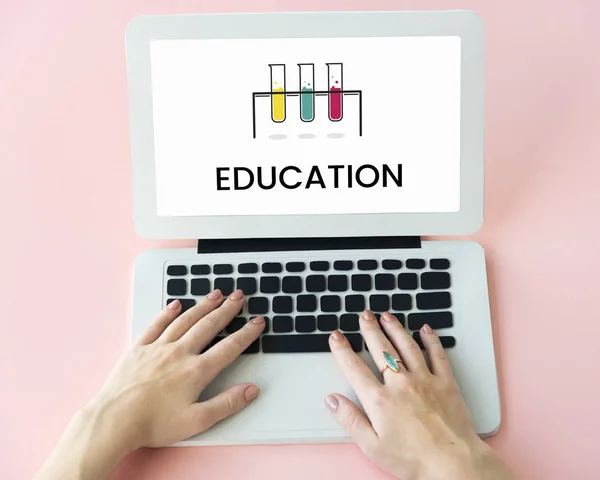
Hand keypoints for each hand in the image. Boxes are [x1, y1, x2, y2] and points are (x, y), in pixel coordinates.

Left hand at [36, 289, 264, 479]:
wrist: (114, 421)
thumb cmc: (152, 424)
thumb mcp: (196, 421)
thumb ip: (226, 404)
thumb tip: (250, 390)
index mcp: (196, 371)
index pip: (229, 347)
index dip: (246, 333)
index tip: (257, 322)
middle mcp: (179, 353)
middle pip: (209, 326)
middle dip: (227, 310)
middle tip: (239, 297)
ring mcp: (158, 348)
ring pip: (186, 320)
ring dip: (203, 305)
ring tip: (216, 294)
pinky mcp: (139, 348)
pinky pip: (157, 324)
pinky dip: (168, 312)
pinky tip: (176, 304)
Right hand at [325, 310, 515, 479]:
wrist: (453, 464)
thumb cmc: (413, 459)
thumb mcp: (372, 446)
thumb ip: (350, 419)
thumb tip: (332, 400)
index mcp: (380, 400)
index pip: (354, 368)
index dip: (342, 350)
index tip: (336, 337)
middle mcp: (400, 384)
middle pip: (380, 349)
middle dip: (370, 330)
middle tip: (364, 316)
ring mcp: (424, 380)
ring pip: (406, 346)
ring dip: (395, 328)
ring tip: (386, 316)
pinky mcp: (445, 383)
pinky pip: (437, 354)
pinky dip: (431, 340)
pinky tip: (425, 329)